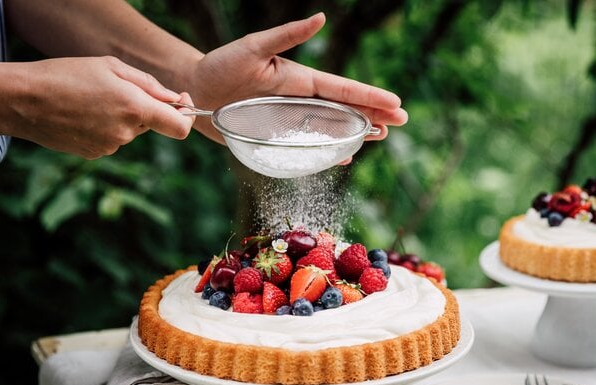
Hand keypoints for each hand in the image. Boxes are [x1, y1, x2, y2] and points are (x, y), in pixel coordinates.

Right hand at [12, 56, 194, 158]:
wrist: (23, 100)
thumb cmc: (66, 75)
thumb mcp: (111, 67)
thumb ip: (149, 84)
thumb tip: (175, 99)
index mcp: (135, 108)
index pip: (179, 127)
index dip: (186, 117)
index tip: (181, 103)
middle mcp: (126, 133)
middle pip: (152, 124)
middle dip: (144, 109)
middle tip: (116, 89)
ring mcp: (110, 147)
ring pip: (130, 131)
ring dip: (121, 117)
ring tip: (91, 100)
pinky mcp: (94, 154)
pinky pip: (111, 140)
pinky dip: (104, 127)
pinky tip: (81, 114)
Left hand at [185, 12, 407, 143]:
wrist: (195, 89)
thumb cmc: (220, 66)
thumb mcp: (253, 48)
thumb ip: (286, 35)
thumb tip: (321, 18)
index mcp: (299, 79)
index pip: (342, 88)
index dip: (369, 97)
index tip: (395, 103)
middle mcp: (299, 100)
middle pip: (344, 109)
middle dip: (373, 114)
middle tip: (399, 122)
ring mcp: (290, 119)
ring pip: (332, 128)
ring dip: (357, 132)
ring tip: (380, 137)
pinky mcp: (277, 136)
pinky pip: (309, 145)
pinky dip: (328, 151)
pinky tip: (343, 156)